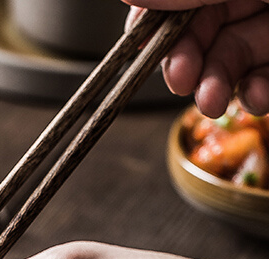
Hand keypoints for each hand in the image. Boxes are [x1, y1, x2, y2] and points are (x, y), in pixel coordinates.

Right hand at [124, 0, 268, 116]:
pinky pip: (264, 75)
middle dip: (186, 61)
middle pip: (202, 29)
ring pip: (231, 57)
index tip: (138, 43)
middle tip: (180, 80)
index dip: (155, 19)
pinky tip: (254, 96)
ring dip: (214, 87)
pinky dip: (254, 93)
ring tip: (212, 102)